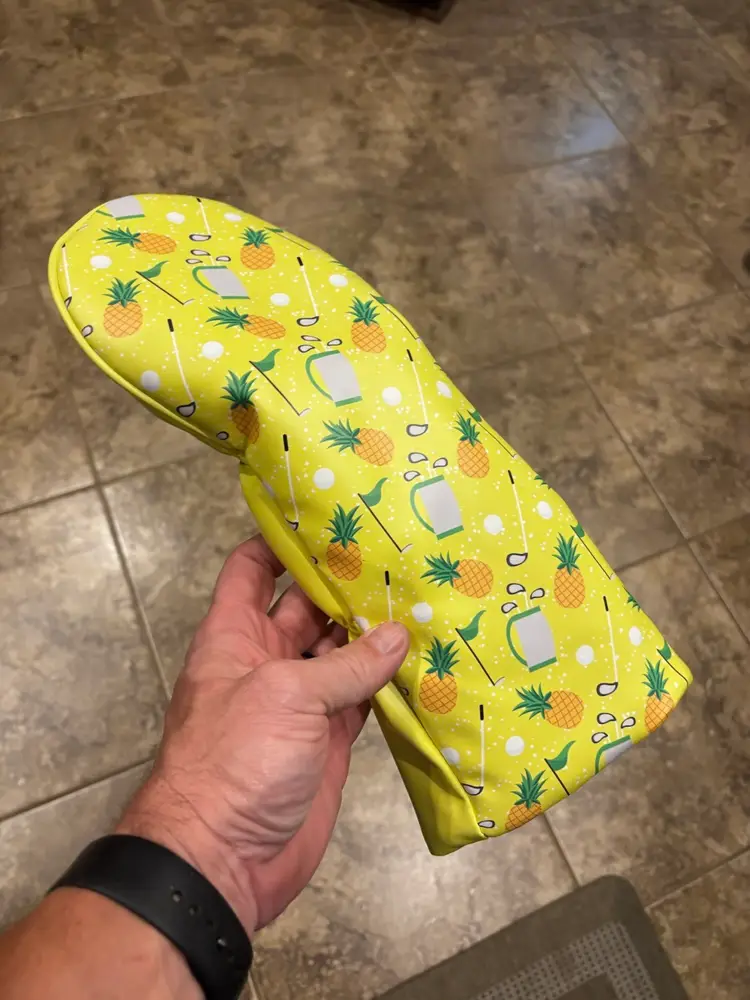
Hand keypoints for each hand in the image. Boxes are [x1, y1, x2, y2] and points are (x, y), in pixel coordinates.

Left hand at [117, 537, 409, 934]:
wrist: (223, 859)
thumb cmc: (234, 761)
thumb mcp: (284, 696)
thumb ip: (345, 665)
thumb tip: (398, 635)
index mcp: (235, 636)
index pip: (252, 570)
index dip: (281, 540)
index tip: (329, 516)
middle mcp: (268, 661)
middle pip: (306, 607)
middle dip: (345, 584)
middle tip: (400, 555)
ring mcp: (301, 702)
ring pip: (341, 653)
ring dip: (376, 633)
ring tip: (425, 598)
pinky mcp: (330, 740)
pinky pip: (363, 700)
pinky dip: (389, 683)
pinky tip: (425, 659)